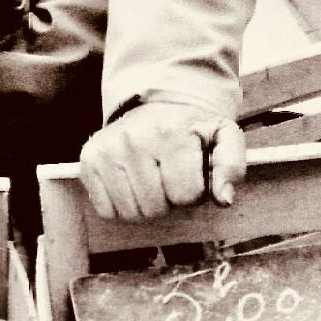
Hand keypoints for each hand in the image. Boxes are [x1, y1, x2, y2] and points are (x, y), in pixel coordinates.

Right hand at [78, 102, 249, 220]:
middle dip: (168, 201)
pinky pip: (106, 211)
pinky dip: (120, 206)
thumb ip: (232, 166)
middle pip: (156, 208)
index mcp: (171, 132)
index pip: (186, 195)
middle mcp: (134, 138)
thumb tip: (224, 199)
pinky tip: (130, 184)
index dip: (193, 193)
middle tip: (169, 178)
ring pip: (131, 213)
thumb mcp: (223, 137)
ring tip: (151, 181)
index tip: (190, 175)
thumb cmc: (192, 130)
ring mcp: (107, 150)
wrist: (155, 108)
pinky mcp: (88, 161)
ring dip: (145, 206)